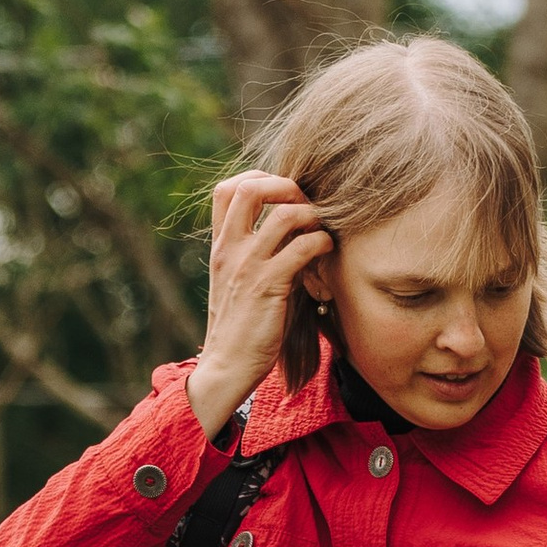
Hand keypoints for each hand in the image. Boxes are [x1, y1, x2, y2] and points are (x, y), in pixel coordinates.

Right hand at [187, 173, 333, 437]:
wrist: (226, 367)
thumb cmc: (240, 327)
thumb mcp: (236, 283)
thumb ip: (254, 254)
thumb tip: (290, 234)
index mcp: (220, 246)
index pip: (227, 189)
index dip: (258, 178)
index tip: (282, 192)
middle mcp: (230, 249)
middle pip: (250, 188)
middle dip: (285, 185)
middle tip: (306, 203)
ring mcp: (248, 266)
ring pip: (283, 215)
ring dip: (311, 214)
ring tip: (322, 228)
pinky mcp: (269, 287)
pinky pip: (301, 248)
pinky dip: (320, 242)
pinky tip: (326, 251)